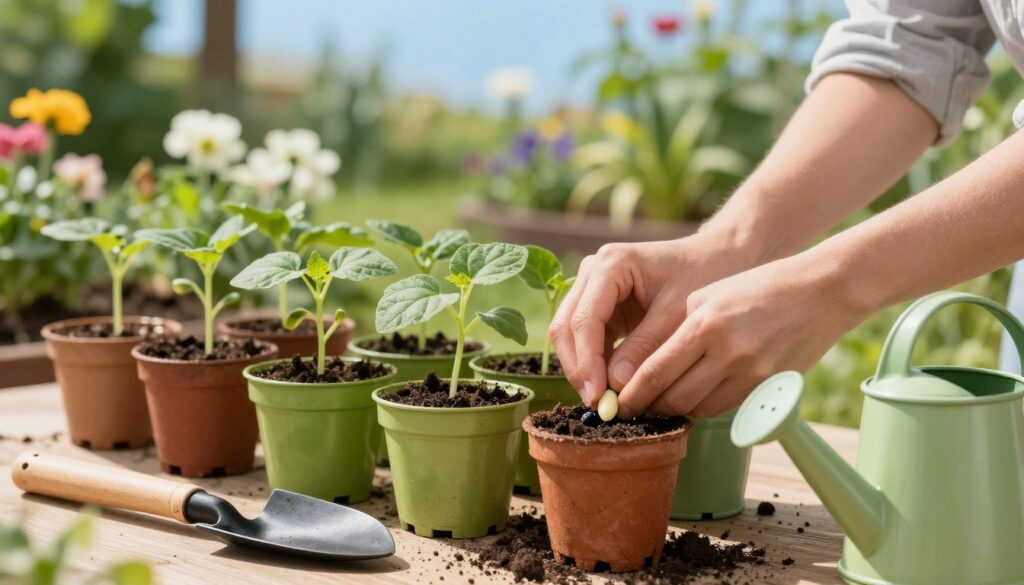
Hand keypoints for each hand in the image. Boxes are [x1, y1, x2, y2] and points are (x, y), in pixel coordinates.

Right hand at [549, 230, 756, 407]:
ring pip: (569, 336)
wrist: (714, 259)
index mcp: (611, 264)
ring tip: (605, 401)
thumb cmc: (702, 277)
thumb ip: (645, 348)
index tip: (598, 397)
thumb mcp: (677, 313)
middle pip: (566, 328)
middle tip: (597, 406)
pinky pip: (586, 339)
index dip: (587, 362)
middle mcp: (593, 272)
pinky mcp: (599, 306)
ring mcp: (592, 288)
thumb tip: (616, 386)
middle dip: (579, 369)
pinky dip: (594, 365)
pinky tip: (610, 388)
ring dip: (583, 369)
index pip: (584, 320)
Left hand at [616, 254, 864, 417]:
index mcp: (706, 324)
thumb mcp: (708, 295)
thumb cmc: (757, 287)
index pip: (655, 372)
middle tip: (631, 408)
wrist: (821, 291)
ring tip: (660, 402)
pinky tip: (693, 396)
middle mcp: (728, 352)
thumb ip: (676, 331)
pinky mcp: (769, 387)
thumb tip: (642, 370)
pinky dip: (703, 406)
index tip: (616, 402)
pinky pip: (724, 407)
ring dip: (675, 409)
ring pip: (698, 409)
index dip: (631, 394)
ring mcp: (752, 373)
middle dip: (648, 407)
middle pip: (674, 398)